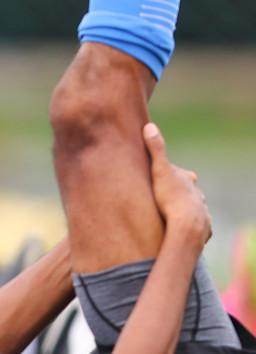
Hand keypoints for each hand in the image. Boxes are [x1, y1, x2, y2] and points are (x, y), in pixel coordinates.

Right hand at [142, 122, 210, 246]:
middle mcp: (198, 194)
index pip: (182, 173)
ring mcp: (201, 211)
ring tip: (171, 215)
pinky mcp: (202, 227)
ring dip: (184, 209)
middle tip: (165, 197)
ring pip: (193, 207)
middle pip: (189, 190)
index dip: (171, 175)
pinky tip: (180, 228)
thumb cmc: (171, 196)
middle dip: (179, 192)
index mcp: (188, 179)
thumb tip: (149, 125)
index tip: (161, 177)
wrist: (187, 225)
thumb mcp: (159, 169)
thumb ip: (155, 148)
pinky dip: (188, 225)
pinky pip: (196, 224)